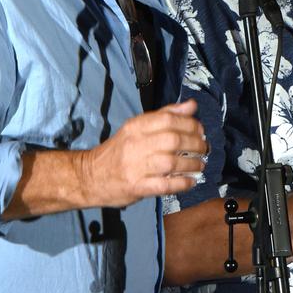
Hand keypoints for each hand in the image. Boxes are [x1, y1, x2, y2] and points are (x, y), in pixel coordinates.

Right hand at [76, 99, 206, 206]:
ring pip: (171, 162)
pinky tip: (190, 182)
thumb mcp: (137, 128)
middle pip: (173, 140)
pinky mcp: (136, 187)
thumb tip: (192, 105)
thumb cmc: (119, 151)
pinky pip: (165, 185)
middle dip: (196, 144)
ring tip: (200, 165)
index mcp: (136, 126)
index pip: (169, 119)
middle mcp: (135, 144)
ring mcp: (135, 167)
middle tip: (204, 149)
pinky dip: (182, 183)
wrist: (88, 177)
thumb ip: (166, 116)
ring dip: (192, 164)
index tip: (200, 131)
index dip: (191, 124)